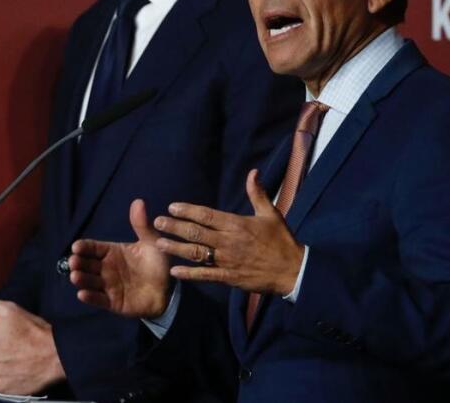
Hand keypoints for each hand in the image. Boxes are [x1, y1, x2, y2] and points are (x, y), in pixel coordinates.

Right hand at [69, 199, 171, 317]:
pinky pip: (99, 300)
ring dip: (81, 279)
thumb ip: (142, 225)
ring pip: (90, 282)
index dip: (84, 247)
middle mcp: (106, 268)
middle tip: (73, 261)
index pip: (93, 248)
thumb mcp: (151, 242)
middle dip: (78, 263)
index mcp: (112, 252)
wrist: (169, 289)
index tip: (76, 246)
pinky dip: (90, 297)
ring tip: (75, 276)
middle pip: (87, 264)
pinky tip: (82, 294)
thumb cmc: (157, 264)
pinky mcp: (113, 302)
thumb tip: (138, 201)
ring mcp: (108, 286)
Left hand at [155, 170, 304, 295]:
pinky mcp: (229, 277)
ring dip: (176, 247)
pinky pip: (205, 275)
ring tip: (159, 243)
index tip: (172, 207)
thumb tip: (253, 172)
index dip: (188, 210)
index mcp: (237, 224)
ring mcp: (227, 260)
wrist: (292, 270)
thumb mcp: (271, 214)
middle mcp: (228, 241)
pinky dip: (189, 273)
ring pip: (196, 252)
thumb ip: (258, 193)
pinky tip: (174, 271)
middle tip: (157, 222)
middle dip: (175, 226)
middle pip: (196, 232)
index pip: (207, 215)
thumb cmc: (281, 240)